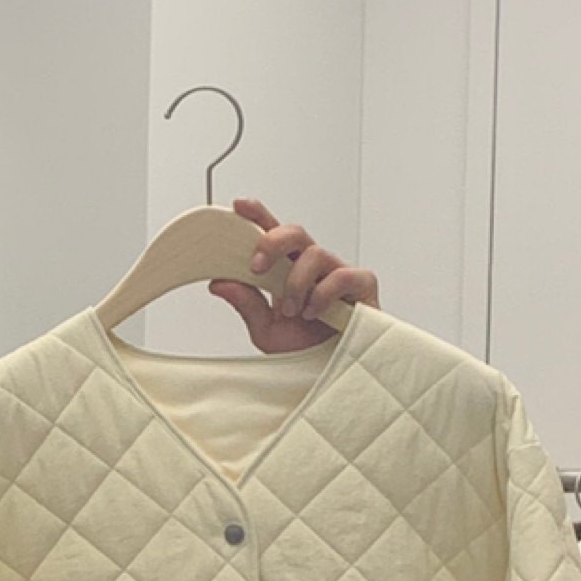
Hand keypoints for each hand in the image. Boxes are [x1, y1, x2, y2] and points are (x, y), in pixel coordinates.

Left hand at [210, 199, 379, 353]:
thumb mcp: (267, 330)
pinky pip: (342, 275)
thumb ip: (246, 304)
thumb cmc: (305, 351)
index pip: (274, 235)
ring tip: (291, 311)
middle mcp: (314, 267)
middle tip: (257, 267)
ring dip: (295, 283)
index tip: (239, 206)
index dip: (258, 216)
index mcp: (290, 271)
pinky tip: (314, 312)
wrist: (333, 373)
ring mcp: (338, 274)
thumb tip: (218, 282)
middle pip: (296, 233)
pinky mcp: (362, 287)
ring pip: (315, 253)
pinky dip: (322, 294)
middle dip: (272, 242)